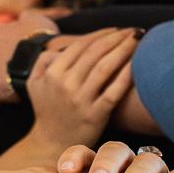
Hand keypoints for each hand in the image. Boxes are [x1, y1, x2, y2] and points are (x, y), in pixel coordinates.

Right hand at [25, 29, 137, 144]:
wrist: (50, 143)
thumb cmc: (47, 110)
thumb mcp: (34, 83)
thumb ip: (43, 61)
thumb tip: (61, 48)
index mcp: (51, 73)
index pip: (79, 46)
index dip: (101, 34)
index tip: (117, 29)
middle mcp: (65, 84)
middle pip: (95, 53)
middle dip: (117, 38)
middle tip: (134, 30)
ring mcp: (80, 100)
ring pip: (105, 68)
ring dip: (124, 50)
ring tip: (139, 40)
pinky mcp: (95, 115)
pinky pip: (113, 91)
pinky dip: (126, 75)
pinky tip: (137, 64)